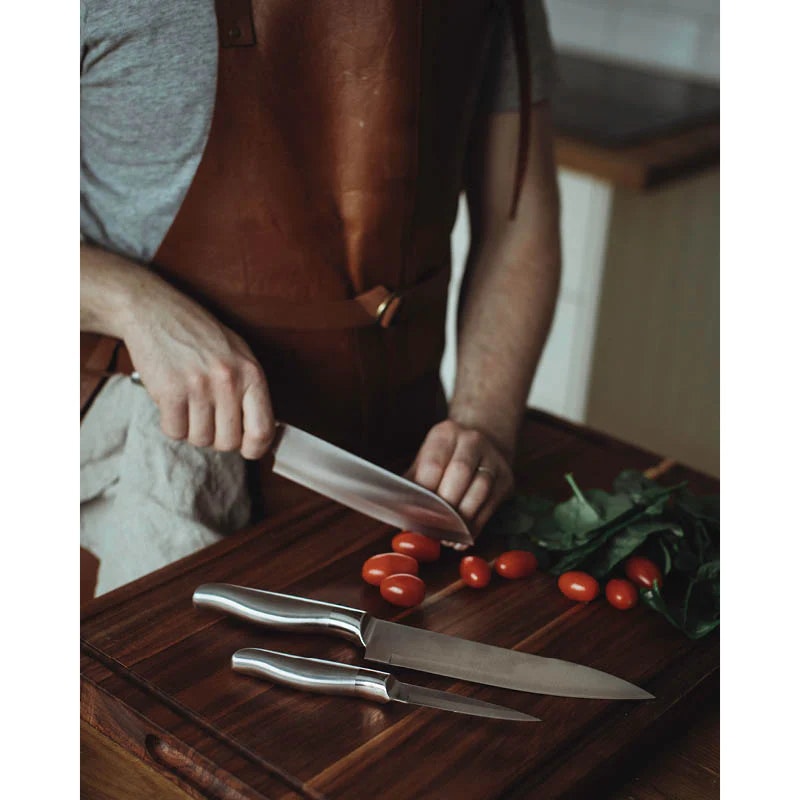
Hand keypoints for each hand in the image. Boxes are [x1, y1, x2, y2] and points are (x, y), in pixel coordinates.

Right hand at [121, 280, 273, 459]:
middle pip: (228, 442)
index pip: (263, 430)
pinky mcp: (169, 392)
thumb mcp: (238, 354)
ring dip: (192, 429)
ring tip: (189, 404)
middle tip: (208, 417)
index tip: (246, 449)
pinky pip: (174, 431)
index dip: (255, 448)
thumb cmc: (199, 334)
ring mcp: (198, 387)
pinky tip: (172, 402)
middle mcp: (228, 381)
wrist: (155, 311)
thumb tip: (261, 433)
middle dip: (217, 437)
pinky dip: (172, 423)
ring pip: (200, 440)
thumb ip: (250, 390)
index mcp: (251, 373)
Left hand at [406, 419, 513, 545]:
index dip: (424, 492)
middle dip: (445, 504)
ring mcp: (493, 459)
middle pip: (460, 472)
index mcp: (446, 433)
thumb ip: (412, 484)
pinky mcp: (506, 479)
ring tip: (446, 537)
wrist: (484, 442)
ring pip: (480, 489)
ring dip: (462, 518)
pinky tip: (462, 538)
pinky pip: (491, 506)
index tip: (415, 514)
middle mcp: (472, 441)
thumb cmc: (446, 458)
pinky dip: (475, 526)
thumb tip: (400, 514)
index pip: (434, 464)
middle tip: (432, 527)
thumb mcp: (425, 460)